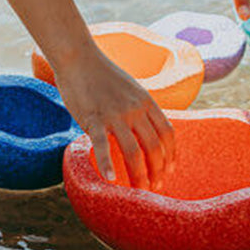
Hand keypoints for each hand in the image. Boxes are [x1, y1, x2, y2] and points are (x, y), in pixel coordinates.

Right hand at [52, 44, 175, 187]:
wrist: (78, 58)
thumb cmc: (102, 74)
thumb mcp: (130, 88)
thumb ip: (139, 107)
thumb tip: (144, 129)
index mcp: (146, 101)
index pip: (167, 133)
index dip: (171, 154)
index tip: (169, 170)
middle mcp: (135, 109)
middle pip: (154, 146)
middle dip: (157, 170)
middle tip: (155, 187)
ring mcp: (115, 115)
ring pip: (133, 152)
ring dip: (138, 175)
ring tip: (139, 191)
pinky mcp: (94, 119)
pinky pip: (103, 146)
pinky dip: (108, 165)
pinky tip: (111, 180)